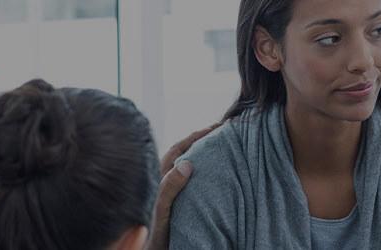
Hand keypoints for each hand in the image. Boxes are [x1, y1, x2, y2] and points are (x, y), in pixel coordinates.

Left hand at [146, 122, 221, 249]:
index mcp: (161, 175)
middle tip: (224, 132)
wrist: (158, 249)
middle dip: (203, 140)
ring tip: (224, 147)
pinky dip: (206, 171)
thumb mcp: (163, 207)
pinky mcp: (180, 200)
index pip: (180, 147)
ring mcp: (174, 189)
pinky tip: (218, 173)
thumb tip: (187, 164)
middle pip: (185, 152)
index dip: (197, 135)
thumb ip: (170, 187)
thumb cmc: (157, 232)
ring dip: (205, 155)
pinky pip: (194, 180)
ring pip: (189, 165)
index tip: (218, 126)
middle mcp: (167, 179)